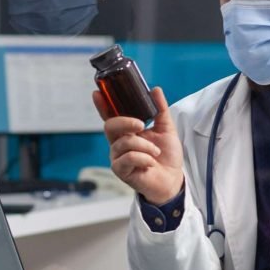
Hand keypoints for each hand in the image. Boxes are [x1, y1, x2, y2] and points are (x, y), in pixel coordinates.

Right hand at [92, 86, 183, 203]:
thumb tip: (155, 90)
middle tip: (141, 125)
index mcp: (126, 131)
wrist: (172, 178)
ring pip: (124, 143)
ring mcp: (118, 157)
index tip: (97, 93)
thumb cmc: (166, 155)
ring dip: (144, 145)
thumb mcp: (166, 128)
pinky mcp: (121, 170)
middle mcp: (118, 143)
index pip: (110, 116)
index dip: (102, 105)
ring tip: (156, 152)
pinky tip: (151, 162)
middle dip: (125, 122)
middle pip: (110, 126)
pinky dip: (143, 158)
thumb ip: (160, 109)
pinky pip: (128, 158)